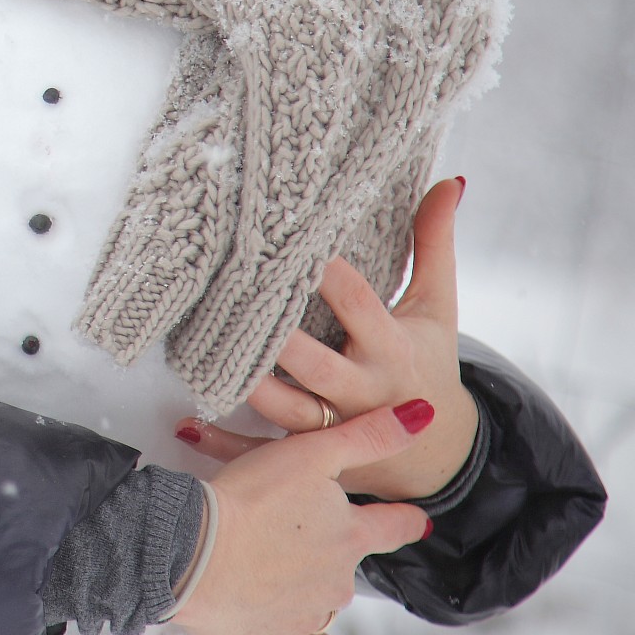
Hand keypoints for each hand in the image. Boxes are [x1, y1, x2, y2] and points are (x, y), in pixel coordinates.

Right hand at [169, 403, 436, 634]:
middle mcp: (338, 581)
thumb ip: (367, 437)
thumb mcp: (310, 453)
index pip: (395, 526)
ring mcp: (308, 615)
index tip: (414, 519)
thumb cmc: (249, 498)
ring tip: (279, 566)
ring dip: (311, 586)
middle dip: (338, 551)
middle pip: (352, 565)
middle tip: (312, 536)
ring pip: (324, 601)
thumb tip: (423, 415)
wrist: (191, 552)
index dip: (405, 518)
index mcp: (350, 537)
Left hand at [191, 177, 477, 500]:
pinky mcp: (310, 453)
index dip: (329, 276)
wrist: (435, 450)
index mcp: (391, 349)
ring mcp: (332, 426)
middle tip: (233, 299)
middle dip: (278, 339)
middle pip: (314, 364)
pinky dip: (224, 444)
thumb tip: (449, 181)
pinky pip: (263, 453)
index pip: (358, 305)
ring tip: (198, 350)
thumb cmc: (427, 363)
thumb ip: (433, 244)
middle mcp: (360, 390)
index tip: (296, 239)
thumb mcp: (436, 307)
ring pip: (283, 409)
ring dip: (243, 385)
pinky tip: (184, 425)